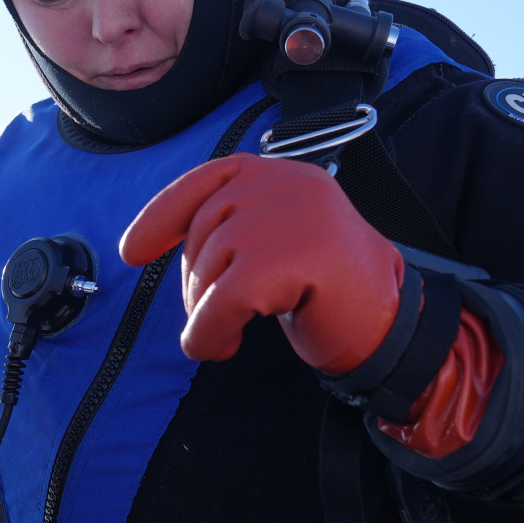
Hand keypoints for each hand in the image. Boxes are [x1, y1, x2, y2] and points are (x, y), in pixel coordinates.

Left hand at [119, 154, 402, 373]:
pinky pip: (221, 301)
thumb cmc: (331, 291)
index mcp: (282, 174)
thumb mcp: (280, 241)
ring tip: (227, 335)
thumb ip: (235, 227)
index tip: (132, 251)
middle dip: (194, 284)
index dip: (161, 216)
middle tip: (216, 319)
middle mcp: (285, 185)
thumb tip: (161, 242)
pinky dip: (208, 332)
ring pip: (208, 268)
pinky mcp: (288, 259)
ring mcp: (288, 218)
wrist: (392, 326)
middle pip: (203, 231)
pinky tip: (220, 347)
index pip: (207, 181)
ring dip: (204, 314)